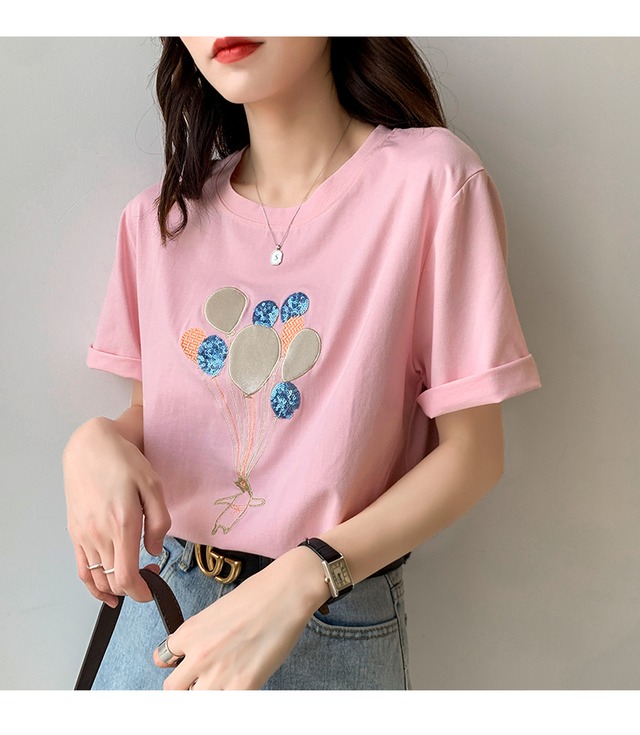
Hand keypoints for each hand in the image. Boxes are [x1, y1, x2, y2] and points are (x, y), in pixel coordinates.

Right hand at [63, 417, 170, 606]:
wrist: (91, 448)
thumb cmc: (124, 463)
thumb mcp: (153, 485)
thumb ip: (159, 522)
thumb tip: (154, 550)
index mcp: (122, 524)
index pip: (126, 576)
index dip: (140, 592)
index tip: (153, 590)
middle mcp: (99, 535)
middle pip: (113, 582)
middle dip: (135, 588)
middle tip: (151, 575)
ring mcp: (84, 536)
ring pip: (97, 579)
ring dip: (115, 588)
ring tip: (133, 581)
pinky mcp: (75, 533)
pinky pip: (82, 569)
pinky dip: (93, 585)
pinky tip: (105, 591)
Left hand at [153, 546, 328, 689]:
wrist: (286, 593)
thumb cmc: (257, 595)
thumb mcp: (216, 611)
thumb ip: (199, 634)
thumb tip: (194, 651)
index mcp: (189, 632)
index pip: (162, 660)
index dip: (176, 664)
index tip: (184, 666)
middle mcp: (198, 654)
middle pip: (172, 689)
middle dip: (185, 686)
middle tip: (202, 681)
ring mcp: (218, 673)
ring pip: (195, 702)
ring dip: (207, 694)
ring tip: (224, 683)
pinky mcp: (243, 686)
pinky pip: (225, 705)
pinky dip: (230, 698)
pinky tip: (241, 686)